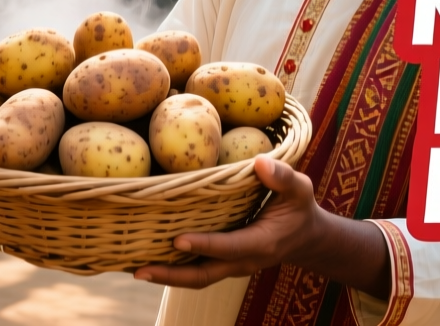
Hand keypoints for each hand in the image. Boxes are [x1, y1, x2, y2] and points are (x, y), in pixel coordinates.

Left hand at [135, 157, 349, 289]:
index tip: (177, 239)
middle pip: (204, 275)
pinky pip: (196, 271)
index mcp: (261, 243)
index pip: (228, 246)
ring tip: (135, 270)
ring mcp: (231, 266)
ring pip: (197, 278)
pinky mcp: (223, 263)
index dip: (204, 244)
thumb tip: (260, 162)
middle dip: (171, 275)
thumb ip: (283, 177)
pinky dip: (172, 270)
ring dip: (166, 277)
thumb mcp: (300, 189)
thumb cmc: (299, 208)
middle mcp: (243, 261)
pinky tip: (146, 260)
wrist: (305, 238)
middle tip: (140, 271)